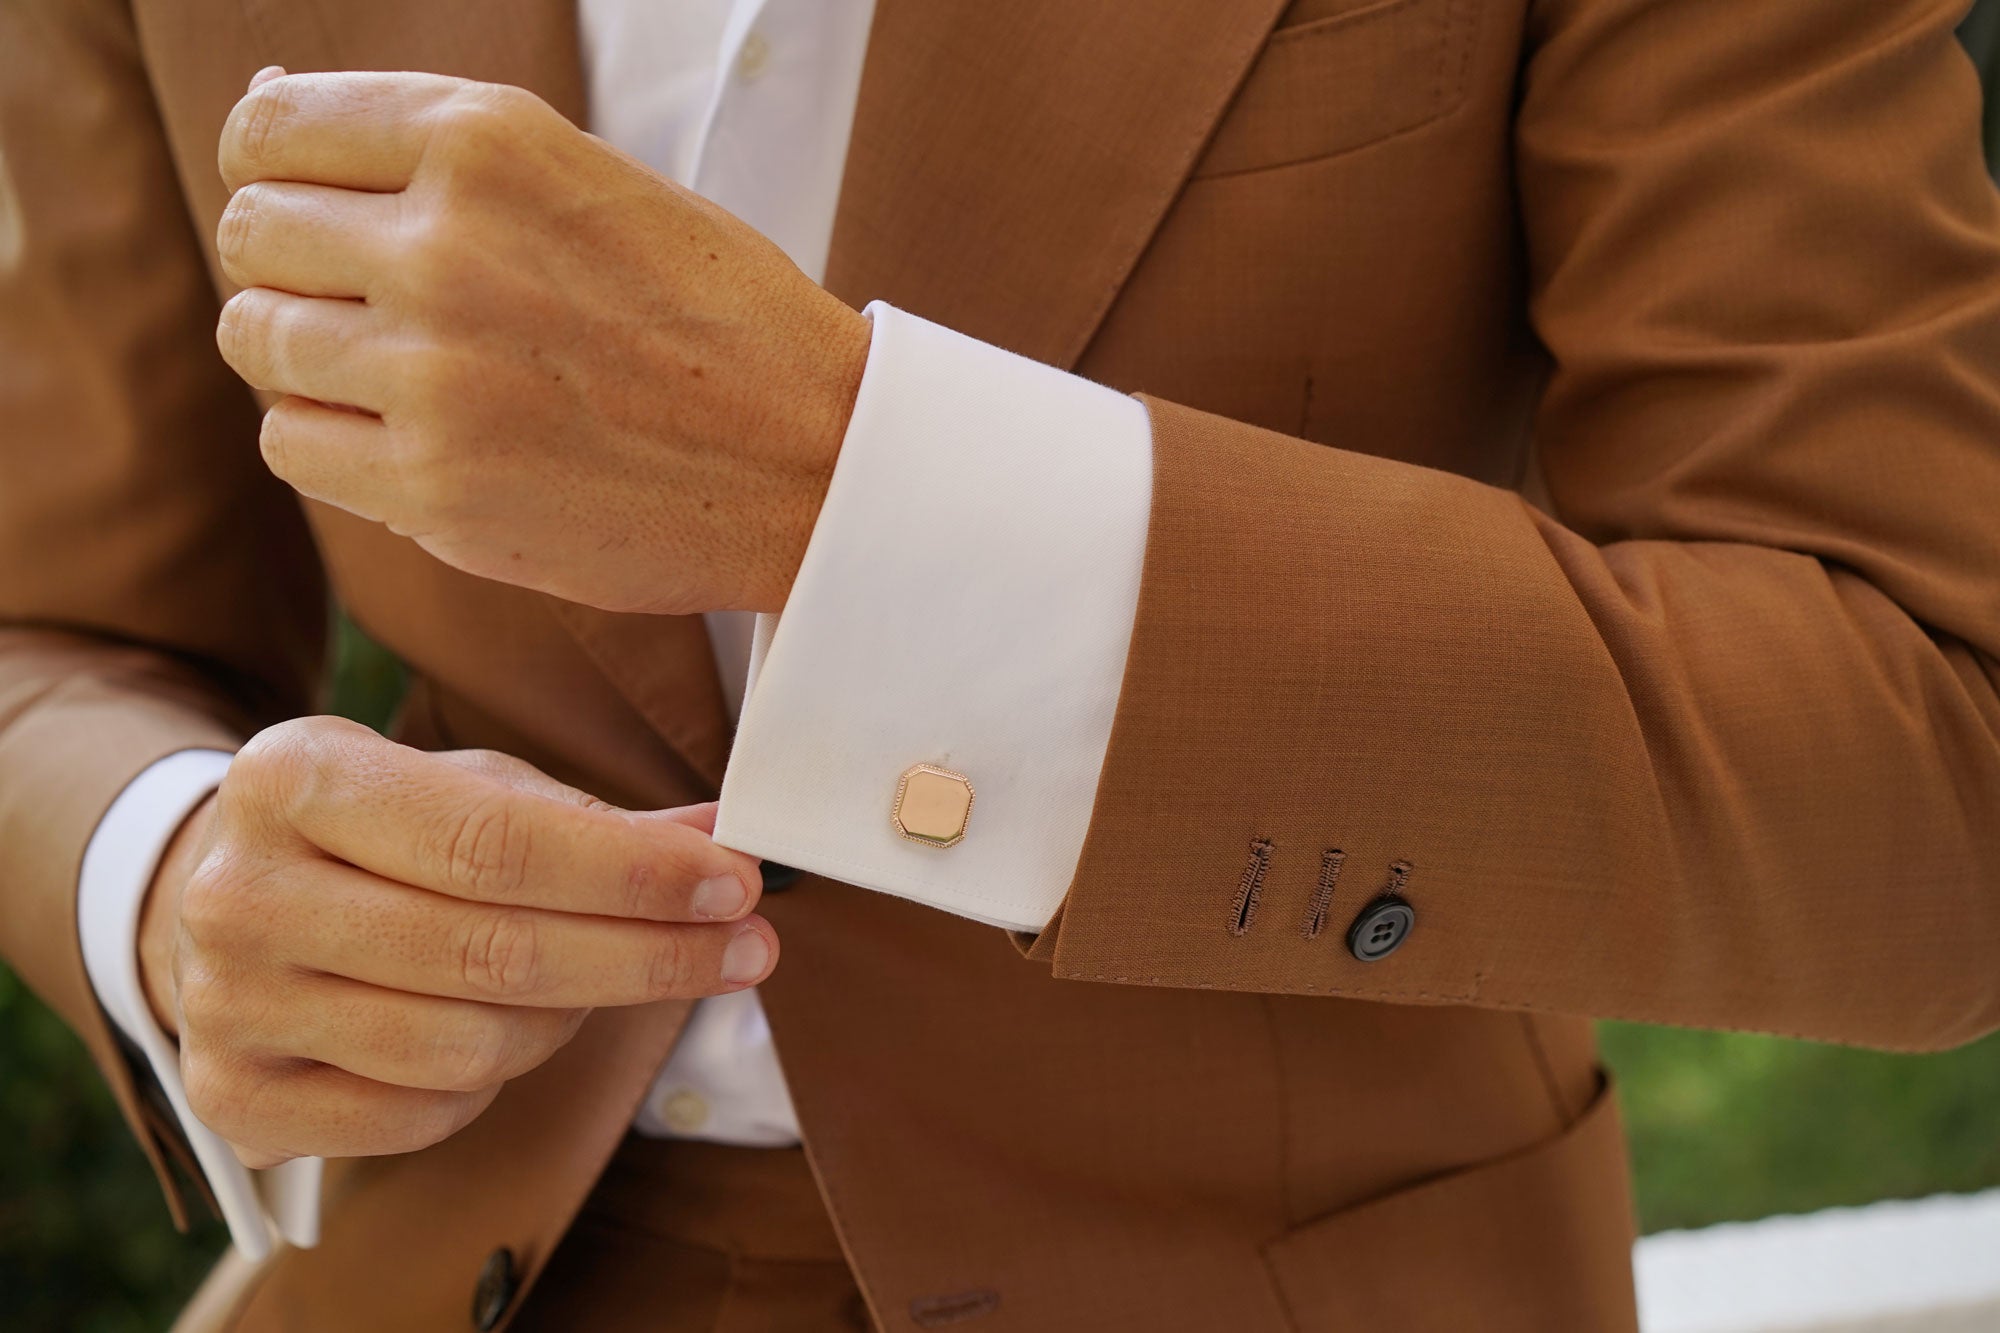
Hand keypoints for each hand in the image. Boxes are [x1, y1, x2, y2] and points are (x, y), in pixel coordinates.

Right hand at [136, 716, 774, 1166]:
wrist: (219, 900)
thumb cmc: (375, 834)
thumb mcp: (464, 788)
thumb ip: (590, 819)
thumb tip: (718, 842)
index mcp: (295, 779)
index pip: (494, 842)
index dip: (630, 873)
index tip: (734, 884)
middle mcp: (242, 893)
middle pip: (491, 952)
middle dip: (647, 955)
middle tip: (747, 947)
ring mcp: (227, 1005)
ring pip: (467, 1045)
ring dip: (572, 1019)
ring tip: (610, 977)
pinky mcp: (235, 1099)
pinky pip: (423, 1113)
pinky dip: (494, 1081)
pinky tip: (509, 1030)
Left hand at [212, 68, 871, 615]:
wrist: (815, 461)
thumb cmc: (715, 319)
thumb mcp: (593, 180)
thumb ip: (443, 152)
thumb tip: (272, 104)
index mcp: (490, 144)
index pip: (270, 126)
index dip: (273, 169)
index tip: (310, 209)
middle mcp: (448, 246)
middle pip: (253, 234)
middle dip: (293, 267)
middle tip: (371, 306)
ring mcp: (435, 373)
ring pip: (258, 340)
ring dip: (308, 358)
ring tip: (399, 376)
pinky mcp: (434, 486)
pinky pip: (293, 444)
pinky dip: (333, 441)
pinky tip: (413, 439)